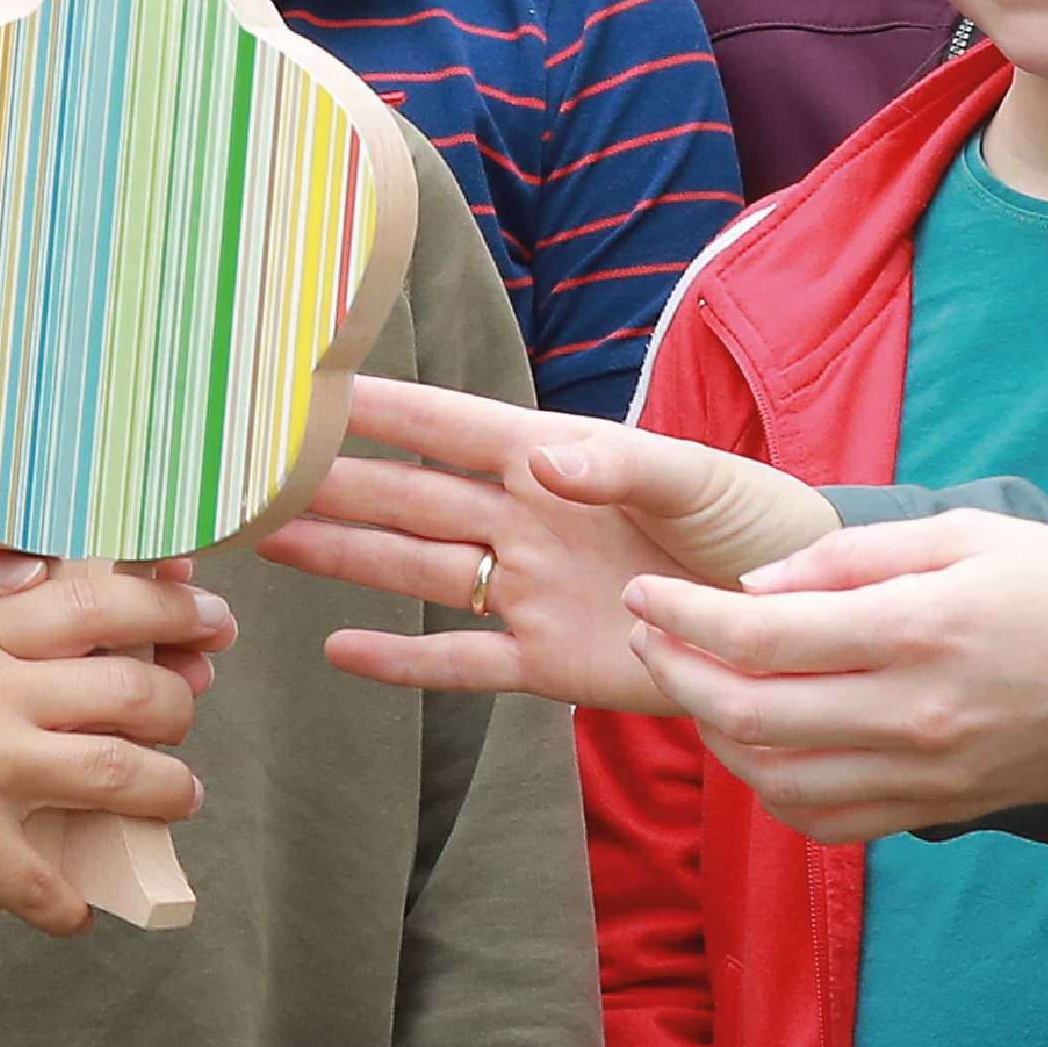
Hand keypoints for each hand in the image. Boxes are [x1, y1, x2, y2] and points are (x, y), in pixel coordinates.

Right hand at [0, 567, 228, 936]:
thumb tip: (57, 621)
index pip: (99, 602)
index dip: (170, 607)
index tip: (210, 617)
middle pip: (130, 690)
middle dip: (179, 706)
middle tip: (185, 717)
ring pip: (115, 776)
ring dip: (163, 792)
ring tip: (177, 798)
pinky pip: (46, 880)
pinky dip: (71, 904)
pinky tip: (79, 913)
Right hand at [255, 373, 842, 714]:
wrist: (799, 624)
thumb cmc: (757, 525)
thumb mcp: (699, 479)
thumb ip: (622, 465)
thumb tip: (541, 458)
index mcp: (558, 460)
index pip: (450, 426)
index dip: (379, 406)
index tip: (304, 384)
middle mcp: (528, 521)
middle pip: (409, 496)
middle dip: (330, 480)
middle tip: (248, 471)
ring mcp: (530, 592)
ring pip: (416, 569)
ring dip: (344, 555)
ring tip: (266, 541)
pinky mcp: (548, 662)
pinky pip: (461, 661)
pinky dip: (403, 661)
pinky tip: (339, 652)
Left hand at [636, 514, 1047, 842]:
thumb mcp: (968, 533)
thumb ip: (852, 557)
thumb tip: (756, 587)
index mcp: (916, 629)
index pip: (759, 633)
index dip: (680, 613)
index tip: (644, 591)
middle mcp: (908, 713)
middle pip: (746, 713)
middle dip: (673, 670)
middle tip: (647, 631)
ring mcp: (919, 774)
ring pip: (771, 778)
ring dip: (709, 733)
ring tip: (692, 683)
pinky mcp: (932, 812)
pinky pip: (822, 821)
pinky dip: (768, 789)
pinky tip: (755, 747)